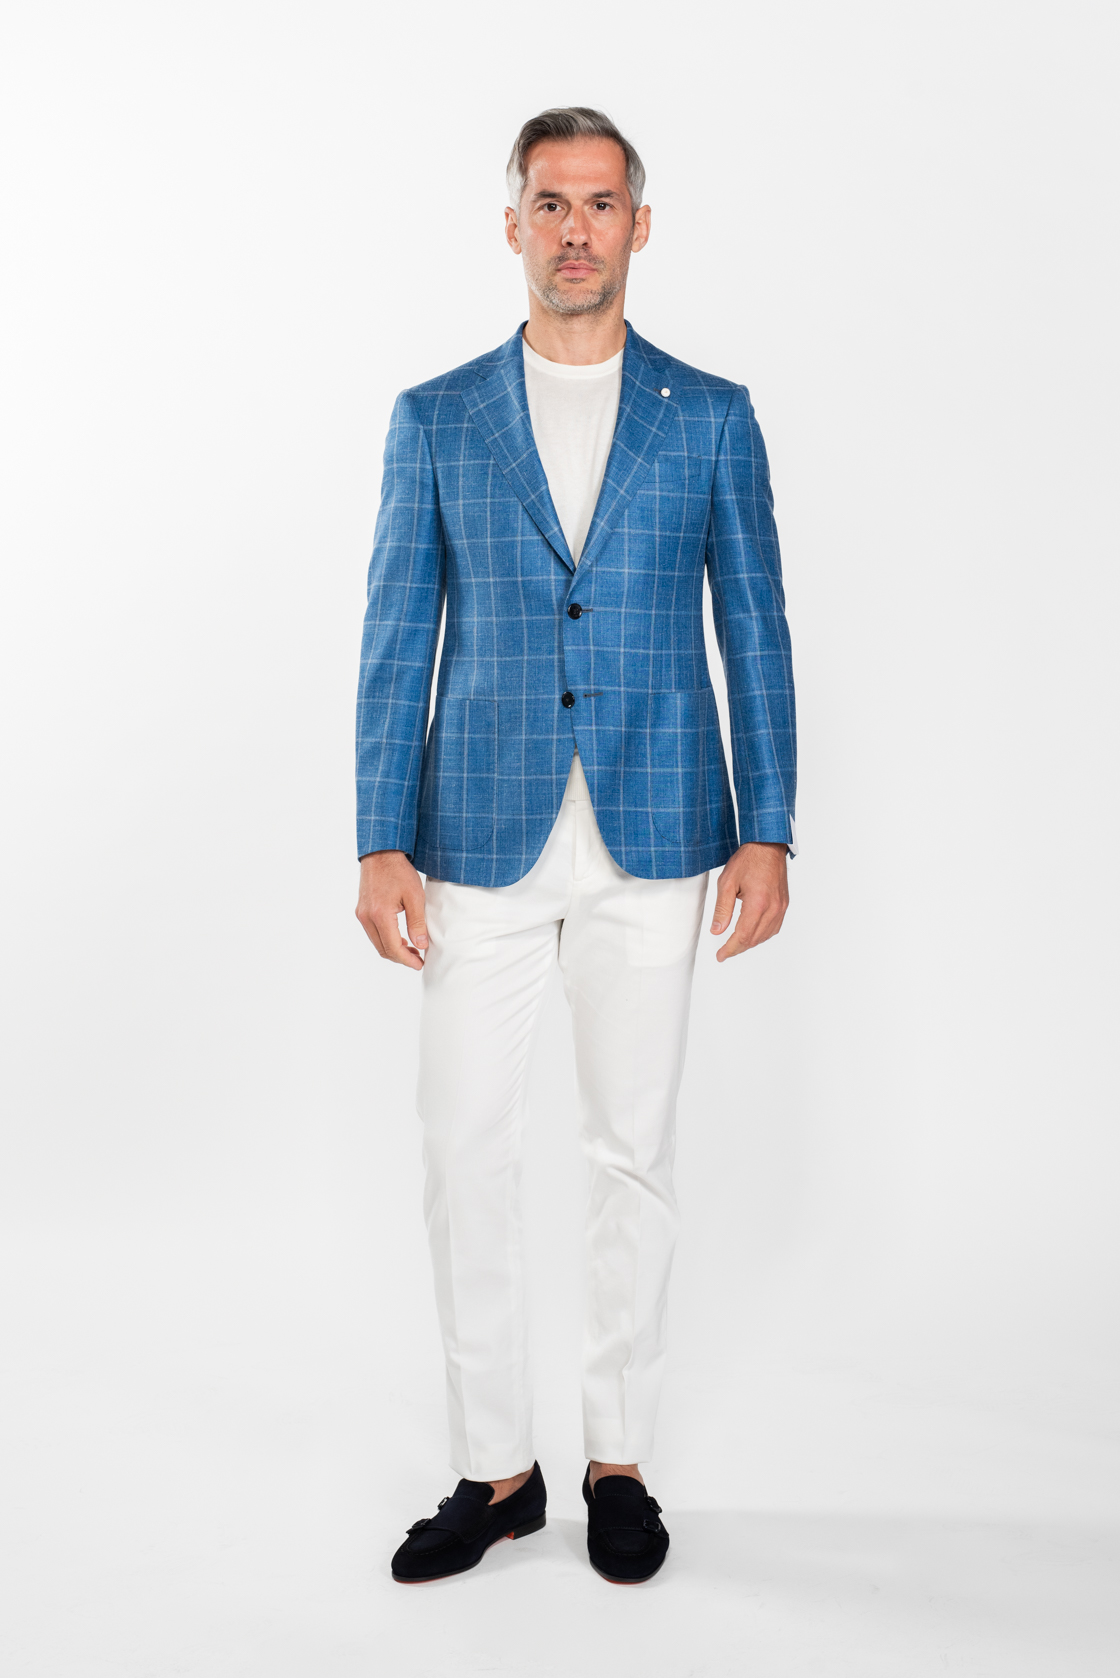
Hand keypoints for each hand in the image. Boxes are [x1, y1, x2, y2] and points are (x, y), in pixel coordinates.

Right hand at [355, 850, 427, 969]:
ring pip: (377, 943)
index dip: (407, 960)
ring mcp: (362, 914)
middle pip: (383, 949)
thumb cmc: (398, 871)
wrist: (381, 854)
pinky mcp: (361, 911)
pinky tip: (399, 937)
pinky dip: (386, 939)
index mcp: (380, 915)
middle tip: (417, 959)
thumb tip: (420, 945)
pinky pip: (373, 933)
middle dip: (401, 958)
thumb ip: (417, 923)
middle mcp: (367, 917)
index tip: (419, 964)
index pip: (393, 947)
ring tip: (411, 949)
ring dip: (393, 949)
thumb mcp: (414, 896)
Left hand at [710, 843, 788, 961]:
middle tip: (724, 952)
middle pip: (754, 939)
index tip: (720, 956)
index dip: (730, 949)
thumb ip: (722, 909)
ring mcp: (781, 907)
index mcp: (758, 903)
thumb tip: (717, 931)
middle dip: (738, 948)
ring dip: (750, 943)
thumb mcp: (727, 882)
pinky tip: (752, 934)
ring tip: (735, 945)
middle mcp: (773, 908)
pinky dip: (762, 935)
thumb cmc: (748, 860)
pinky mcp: (784, 904)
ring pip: (765, 936)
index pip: (743, 936)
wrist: (768, 846)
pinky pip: (774, 928)